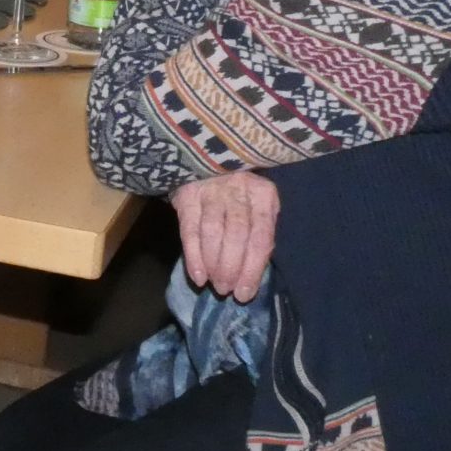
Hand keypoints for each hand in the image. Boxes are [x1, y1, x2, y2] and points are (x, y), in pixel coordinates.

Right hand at [170, 171, 277, 301]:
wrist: (206, 157)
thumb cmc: (239, 191)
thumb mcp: (259, 204)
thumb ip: (260, 231)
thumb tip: (254, 271)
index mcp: (263, 195)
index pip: (261, 237)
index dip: (253, 268)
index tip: (245, 293)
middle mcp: (238, 191)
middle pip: (237, 235)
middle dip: (232, 268)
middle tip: (227, 290)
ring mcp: (211, 191)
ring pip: (213, 233)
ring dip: (214, 264)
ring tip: (215, 285)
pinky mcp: (187, 195)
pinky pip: (190, 230)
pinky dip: (193, 255)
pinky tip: (197, 276)